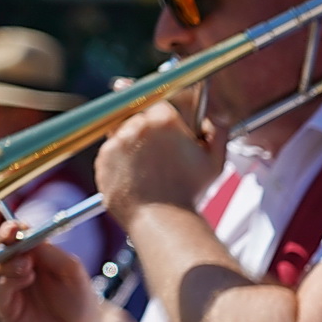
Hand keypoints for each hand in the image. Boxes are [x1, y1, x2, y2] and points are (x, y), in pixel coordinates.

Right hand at [0, 220, 102, 321]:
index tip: (13, 219)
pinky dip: (8, 278)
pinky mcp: (6, 306)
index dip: (9, 223)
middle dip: (3, 236)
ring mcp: (10, 287)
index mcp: (37, 256)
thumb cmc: (81, 304)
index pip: (16, 235)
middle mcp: (20, 269)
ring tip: (27, 264)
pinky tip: (26, 277)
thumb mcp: (74, 272)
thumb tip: (28, 236)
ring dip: (7, 259)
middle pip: (0, 245)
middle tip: (12, 233)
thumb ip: (52, 253)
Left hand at [95, 101, 225, 226]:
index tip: (161, 122)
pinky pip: (110, 154)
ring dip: (132, 145)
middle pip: (137, 116)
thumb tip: (217, 117)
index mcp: (164, 120)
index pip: (158, 102)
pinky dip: (120, 163)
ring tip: (148, 168)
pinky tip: (136, 177)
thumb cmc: (189, 192)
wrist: (162, 219)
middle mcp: (137, 125)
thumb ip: (218, 132)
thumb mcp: (215, 161)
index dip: (161, 115)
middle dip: (145, 128)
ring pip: (121, 134)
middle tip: (157, 150)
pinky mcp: (103, 159)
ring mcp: (116, 142)